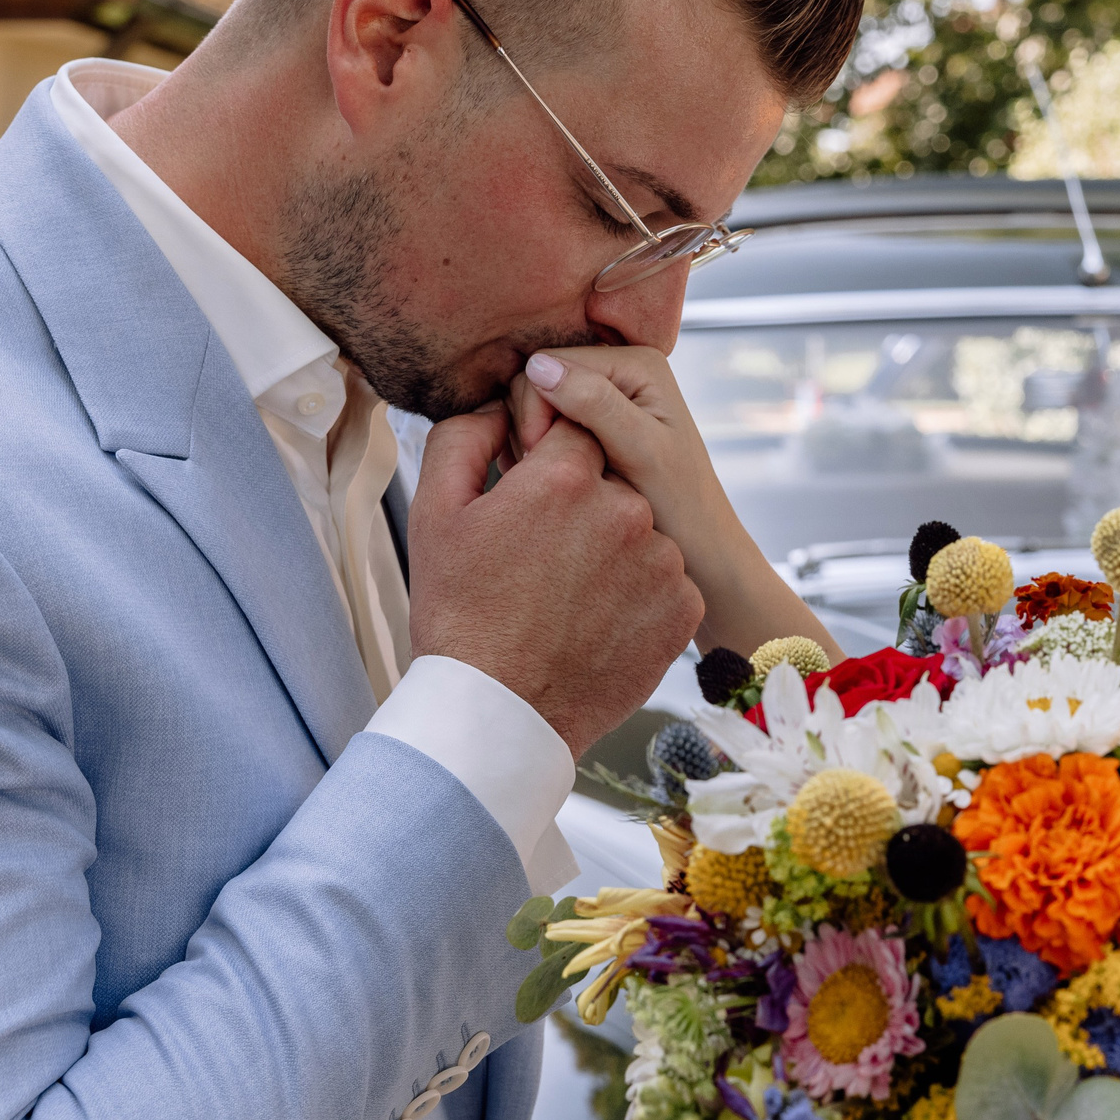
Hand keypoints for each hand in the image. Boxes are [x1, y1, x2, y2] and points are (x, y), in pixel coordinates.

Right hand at [403, 405, 701, 755]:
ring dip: (612, 553)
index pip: (573, 434)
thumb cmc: (459, 615)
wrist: (498, 716)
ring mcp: (661, 562)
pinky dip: (638, 595)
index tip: (532, 504)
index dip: (549, 465)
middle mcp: (624, 512)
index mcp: (565, 480)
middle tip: (542, 559)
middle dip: (581, 509)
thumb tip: (500, 404)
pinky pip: (665, 580)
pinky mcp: (683, 607)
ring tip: (568, 598)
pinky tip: (598, 621)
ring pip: (640, 533)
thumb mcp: (436, 515)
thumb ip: (464, 439)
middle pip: (610, 482)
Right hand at [509, 346, 836, 657]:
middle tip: (543, 475)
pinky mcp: (597, 425)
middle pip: (539, 380)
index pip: (549, 362)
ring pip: (537, 407)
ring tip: (548, 483)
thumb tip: (538, 365)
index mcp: (637, 363)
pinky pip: (546, 428)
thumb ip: (594, 404)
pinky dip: (539, 454)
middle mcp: (622, 371)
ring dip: (533, 443)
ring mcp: (609, 398)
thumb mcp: (639, 451)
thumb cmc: (681, 507)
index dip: (535, 409)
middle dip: (532, 425)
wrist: (700, 548)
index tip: (541, 458)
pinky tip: (549, 484)